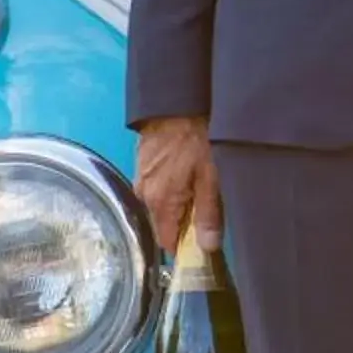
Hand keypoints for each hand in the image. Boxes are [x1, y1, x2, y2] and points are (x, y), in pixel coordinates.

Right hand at [135, 116, 221, 254]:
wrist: (174, 105)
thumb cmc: (194, 139)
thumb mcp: (211, 177)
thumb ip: (209, 214)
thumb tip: (208, 247)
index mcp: (161, 203)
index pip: (168, 244)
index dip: (186, 248)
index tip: (202, 243)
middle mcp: (145, 195)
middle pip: (164, 226)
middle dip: (184, 225)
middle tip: (207, 209)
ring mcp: (142, 180)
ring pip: (161, 208)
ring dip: (178, 206)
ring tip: (198, 188)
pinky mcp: (143, 168)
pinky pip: (157, 190)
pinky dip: (172, 190)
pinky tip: (186, 175)